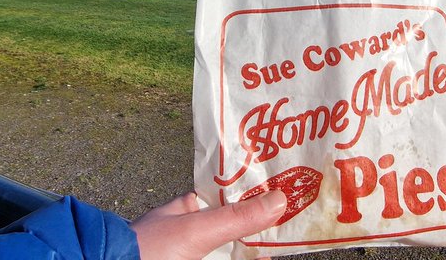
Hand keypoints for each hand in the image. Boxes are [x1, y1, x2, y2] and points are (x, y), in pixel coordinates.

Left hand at [133, 191, 286, 258]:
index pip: (233, 195)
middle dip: (265, 227)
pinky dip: (247, 258)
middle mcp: (194, 231)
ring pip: (234, 249)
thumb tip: (281, 198)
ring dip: (257, 248)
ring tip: (288, 243)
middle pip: (239, 227)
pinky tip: (263, 258)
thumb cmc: (147, 249)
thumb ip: (236, 218)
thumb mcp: (195, 231)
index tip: (290, 192)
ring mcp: (196, 253)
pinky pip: (227, 259)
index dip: (260, 194)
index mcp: (190, 208)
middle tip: (297, 223)